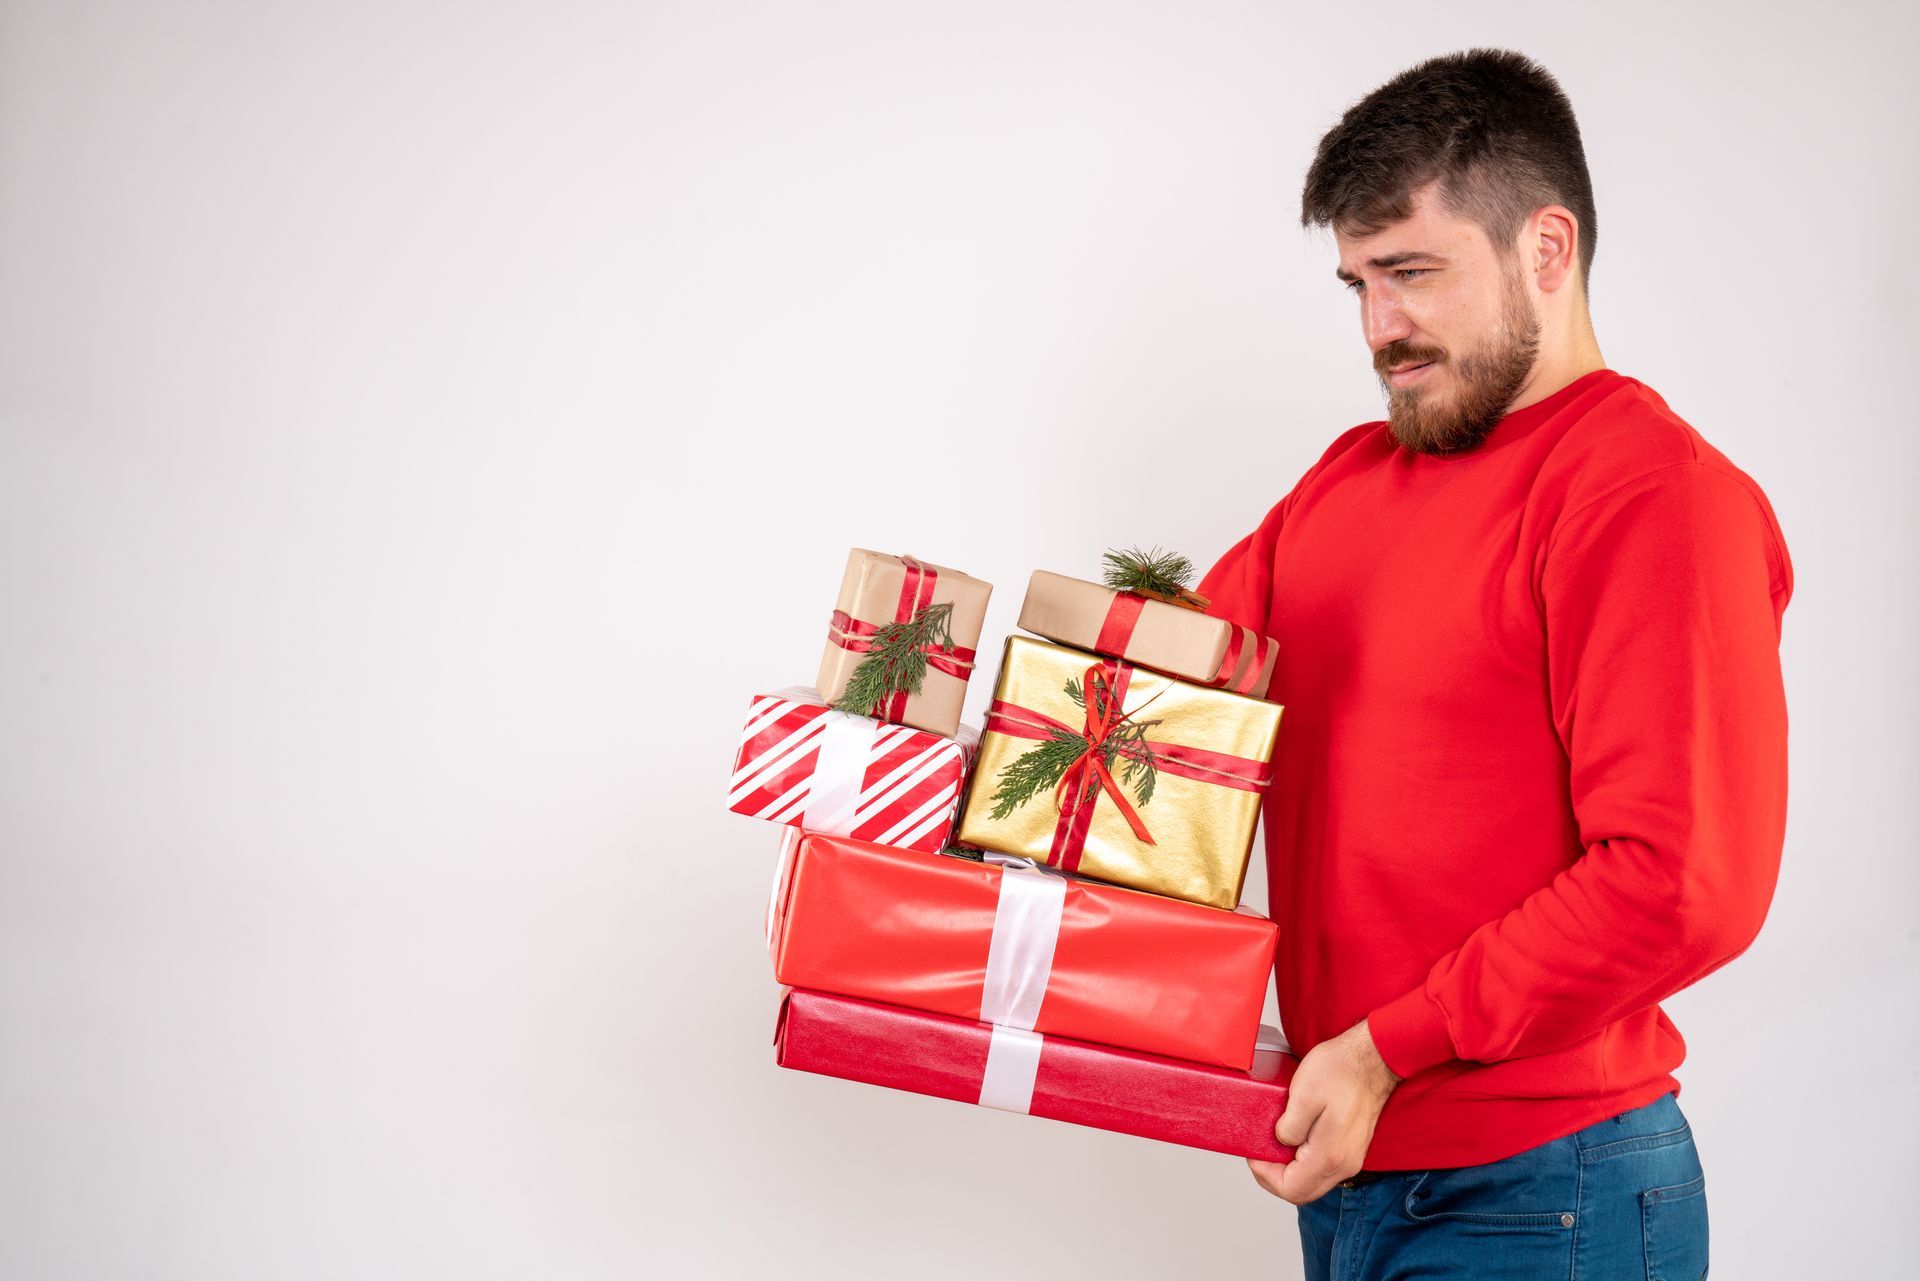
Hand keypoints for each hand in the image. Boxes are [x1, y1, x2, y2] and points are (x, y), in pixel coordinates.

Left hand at [1247, 1018, 1399, 1204]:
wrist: (1374, 1059)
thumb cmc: (1341, 1070)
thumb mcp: (1304, 1094)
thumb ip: (1289, 1127)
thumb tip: (1282, 1142)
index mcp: (1330, 1156)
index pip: (1291, 1189)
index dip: (1265, 1175)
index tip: (1254, 1153)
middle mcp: (1344, 1165)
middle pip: (1302, 1192)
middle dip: (1274, 1177)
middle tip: (1259, 1152)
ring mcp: (1350, 1159)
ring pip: (1312, 1182)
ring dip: (1289, 1170)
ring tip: (1273, 1145)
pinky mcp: (1351, 1149)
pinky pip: (1322, 1168)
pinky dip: (1303, 1162)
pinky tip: (1293, 1140)